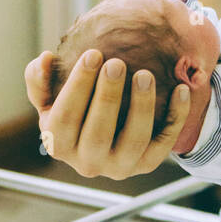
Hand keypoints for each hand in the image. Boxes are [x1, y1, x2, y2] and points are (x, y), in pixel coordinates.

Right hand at [24, 47, 191, 180]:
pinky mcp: (147, 164)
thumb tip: (45, 59)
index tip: (92, 54)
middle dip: (108, 96)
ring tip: (145, 75)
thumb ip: (40, 79)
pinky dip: (176, 117)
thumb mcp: (51, 97)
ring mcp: (120, 167)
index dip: (77, 86)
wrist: (108, 132)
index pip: (64, 118)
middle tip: (117, 64)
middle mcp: (87, 162)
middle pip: (98, 132)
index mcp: (58, 144)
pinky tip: (180, 89)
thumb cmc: (75, 108)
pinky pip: (165, 143)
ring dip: (141, 107)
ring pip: (133, 140)